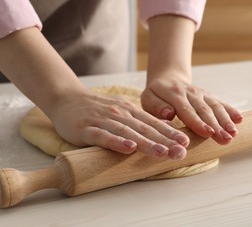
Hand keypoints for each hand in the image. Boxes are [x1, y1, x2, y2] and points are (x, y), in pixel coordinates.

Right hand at [49, 89, 189, 159]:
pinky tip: (128, 149)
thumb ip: (139, 120)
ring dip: (146, 143)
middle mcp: (119, 113)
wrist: (66, 98)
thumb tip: (164, 129)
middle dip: (164, 141)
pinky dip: (116, 142)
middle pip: (145, 129)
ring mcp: (102, 120)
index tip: (186, 143)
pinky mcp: (86, 128)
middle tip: (181, 151)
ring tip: (161, 152)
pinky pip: (103, 136)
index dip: (170, 133)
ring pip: (127, 132)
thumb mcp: (120, 109)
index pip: (153, 123)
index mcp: (129, 111)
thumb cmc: (95, 108)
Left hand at [141, 77, 242, 143]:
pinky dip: (230, 110)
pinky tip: (240, 119)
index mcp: (174, 94)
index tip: (208, 133)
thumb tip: (168, 114)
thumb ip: (156, 107)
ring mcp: (201, 94)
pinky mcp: (209, 96)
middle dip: (216, 125)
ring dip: (225, 121)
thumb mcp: (148, 98)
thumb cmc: (156, 95)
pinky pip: (220, 102)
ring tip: (234, 134)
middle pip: (204, 110)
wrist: (168, 78)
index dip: (198, 122)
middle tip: (225, 139)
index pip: (187, 110)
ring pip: (215, 106)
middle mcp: (190, 93)